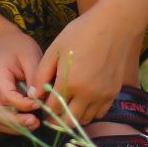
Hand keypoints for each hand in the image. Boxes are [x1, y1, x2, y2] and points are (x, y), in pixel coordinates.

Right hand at [0, 28, 44, 135]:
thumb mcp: (30, 56)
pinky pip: (2, 122)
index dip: (22, 104)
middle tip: (35, 121)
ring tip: (35, 124)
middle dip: (17, 122)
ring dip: (15, 128)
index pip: (6, 96)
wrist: (7, 45)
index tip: (38, 104)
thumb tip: (39, 98)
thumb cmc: (19, 49)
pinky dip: (14, 127)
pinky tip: (30, 123)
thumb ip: (34, 77)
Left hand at [30, 7, 143, 131]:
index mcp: (69, 83)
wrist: (114, 25)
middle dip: (57, 120)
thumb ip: (41, 74)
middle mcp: (87, 94)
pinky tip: (84, 100)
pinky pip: (100, 113)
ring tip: (68, 104)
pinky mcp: (113, 93)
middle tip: (52, 112)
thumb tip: (33, 95)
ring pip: (84, 120)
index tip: (42, 106)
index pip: (52, 109)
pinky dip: (90, 112)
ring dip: (73, 117)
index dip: (44, 110)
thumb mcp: (55, 50)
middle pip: (68, 122)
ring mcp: (102, 95)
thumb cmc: (80, 33)